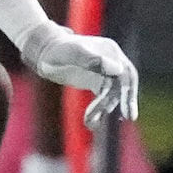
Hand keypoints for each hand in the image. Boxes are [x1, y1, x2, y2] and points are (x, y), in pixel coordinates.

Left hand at [0, 0, 140, 125]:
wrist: (43, 51)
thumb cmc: (57, 49)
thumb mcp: (72, 54)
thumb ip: (93, 61)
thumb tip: (118, 70)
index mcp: (110, 51)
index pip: (126, 74)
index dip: (129, 93)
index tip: (128, 112)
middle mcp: (111, 61)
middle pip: (122, 86)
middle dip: (124, 102)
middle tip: (128, 118)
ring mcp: (104, 72)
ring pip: (111, 94)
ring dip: (104, 108)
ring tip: (91, 123)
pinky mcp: (97, 82)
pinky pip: (103, 98)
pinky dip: (100, 109)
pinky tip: (92, 123)